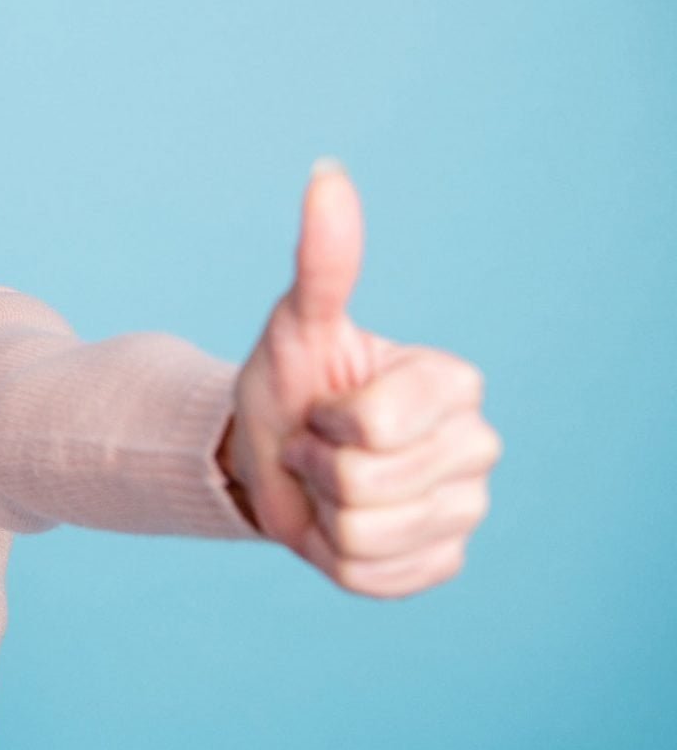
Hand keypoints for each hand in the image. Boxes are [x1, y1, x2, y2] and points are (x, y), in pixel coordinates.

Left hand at [219, 160, 501, 598]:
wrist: (271, 456)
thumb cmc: (288, 383)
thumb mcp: (296, 324)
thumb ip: (322, 259)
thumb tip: (326, 173)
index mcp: (454, 384)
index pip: (376, 425)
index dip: (325, 420)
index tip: (323, 404)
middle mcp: (477, 446)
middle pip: (367, 485)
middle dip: (318, 467)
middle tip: (317, 447)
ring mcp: (466, 510)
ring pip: (365, 536)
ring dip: (322, 513)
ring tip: (326, 483)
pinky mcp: (441, 562)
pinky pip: (372, 577)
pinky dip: (335, 557)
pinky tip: (338, 525)